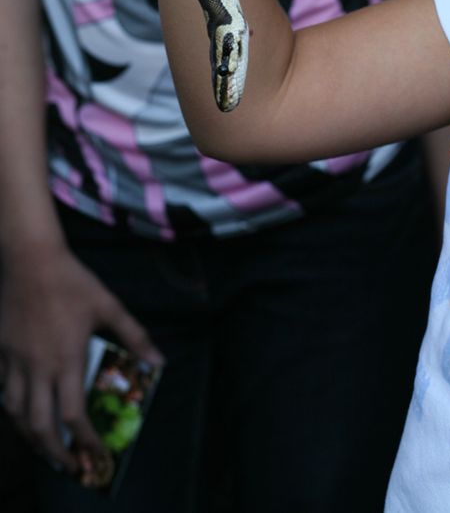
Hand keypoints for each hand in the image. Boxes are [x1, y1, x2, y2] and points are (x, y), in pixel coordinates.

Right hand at [0, 243, 161, 471]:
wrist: (31, 259)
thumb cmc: (73, 281)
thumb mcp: (110, 306)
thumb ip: (135, 336)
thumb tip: (159, 361)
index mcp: (66, 360)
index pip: (73, 414)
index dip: (84, 440)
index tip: (95, 455)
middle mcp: (37, 368)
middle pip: (39, 425)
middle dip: (54, 452)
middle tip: (69, 465)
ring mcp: (14, 361)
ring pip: (14, 413)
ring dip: (29, 435)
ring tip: (44, 445)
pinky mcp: (0, 351)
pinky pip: (0, 390)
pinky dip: (11, 407)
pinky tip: (21, 410)